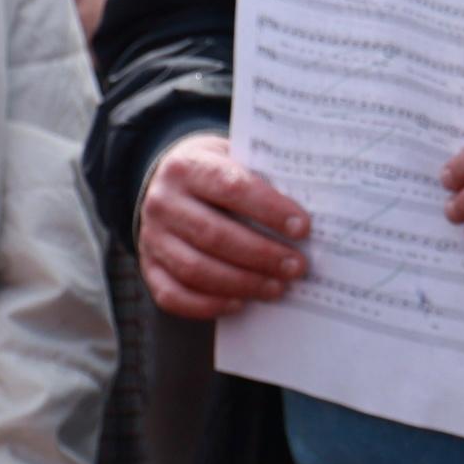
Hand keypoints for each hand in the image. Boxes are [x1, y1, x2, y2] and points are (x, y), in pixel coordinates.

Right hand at [137, 132, 308, 319]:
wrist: (169, 182)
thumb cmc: (219, 173)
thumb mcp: (237, 159)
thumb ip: (265, 178)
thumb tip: (314, 211)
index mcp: (188, 167)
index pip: (231, 188)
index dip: (270, 210)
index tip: (304, 228)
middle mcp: (162, 202)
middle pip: (214, 234)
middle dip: (262, 254)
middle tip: (298, 267)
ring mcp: (151, 237)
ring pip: (195, 268)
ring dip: (242, 283)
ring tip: (278, 288)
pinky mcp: (148, 266)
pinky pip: (172, 295)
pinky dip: (208, 304)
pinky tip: (240, 304)